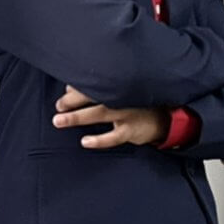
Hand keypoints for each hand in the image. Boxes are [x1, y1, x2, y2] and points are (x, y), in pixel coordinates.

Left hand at [53, 86, 169, 148]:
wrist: (165, 118)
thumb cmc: (137, 103)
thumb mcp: (121, 93)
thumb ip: (96, 90)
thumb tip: (69, 89)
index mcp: (118, 85)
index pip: (94, 82)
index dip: (77, 87)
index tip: (63, 93)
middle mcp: (121, 96)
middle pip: (93, 95)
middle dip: (72, 100)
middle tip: (58, 106)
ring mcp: (127, 113)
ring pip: (99, 113)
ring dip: (78, 117)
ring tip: (59, 121)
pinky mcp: (131, 130)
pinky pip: (113, 136)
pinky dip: (99, 139)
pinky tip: (85, 141)